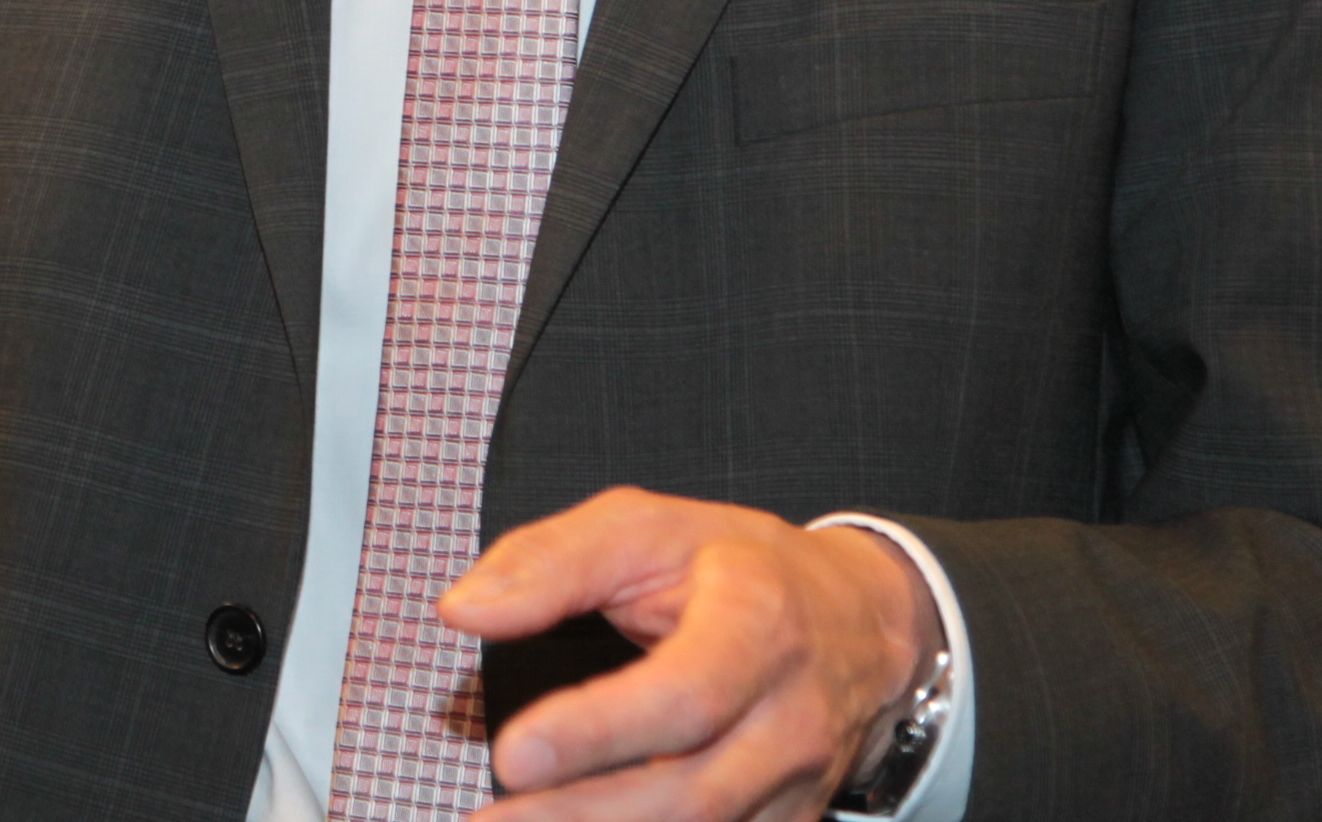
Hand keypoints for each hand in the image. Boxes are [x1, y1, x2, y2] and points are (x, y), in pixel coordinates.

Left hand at [441, 487, 936, 820]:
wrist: (858, 620)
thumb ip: (550, 562)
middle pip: (691, 791)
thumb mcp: (645, 528)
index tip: (511, 754)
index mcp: (758, 624)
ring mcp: (795, 783)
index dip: (597, 732)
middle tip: (489, 821)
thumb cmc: (737, 567)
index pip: (685, 695)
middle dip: (582, 815)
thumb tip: (463, 610)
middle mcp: (790, 717)